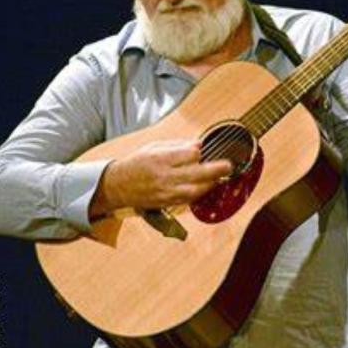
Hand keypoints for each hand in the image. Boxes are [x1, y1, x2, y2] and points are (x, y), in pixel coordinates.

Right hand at [90, 139, 232, 215]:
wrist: (118, 185)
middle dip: (216, 169)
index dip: (198, 152)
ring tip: (220, 176)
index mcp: (160, 158)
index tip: (201, 149)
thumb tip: (198, 144)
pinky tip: (206, 186)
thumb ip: (177, 145)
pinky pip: (189, 199)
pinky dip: (200, 192)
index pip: (189, 155)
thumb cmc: (137, 163)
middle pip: (197, 173)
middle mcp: (164, 176)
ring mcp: (166, 191)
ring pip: (196, 189)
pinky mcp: (167, 202)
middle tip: (229, 165)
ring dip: (211, 183)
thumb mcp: (153, 147)